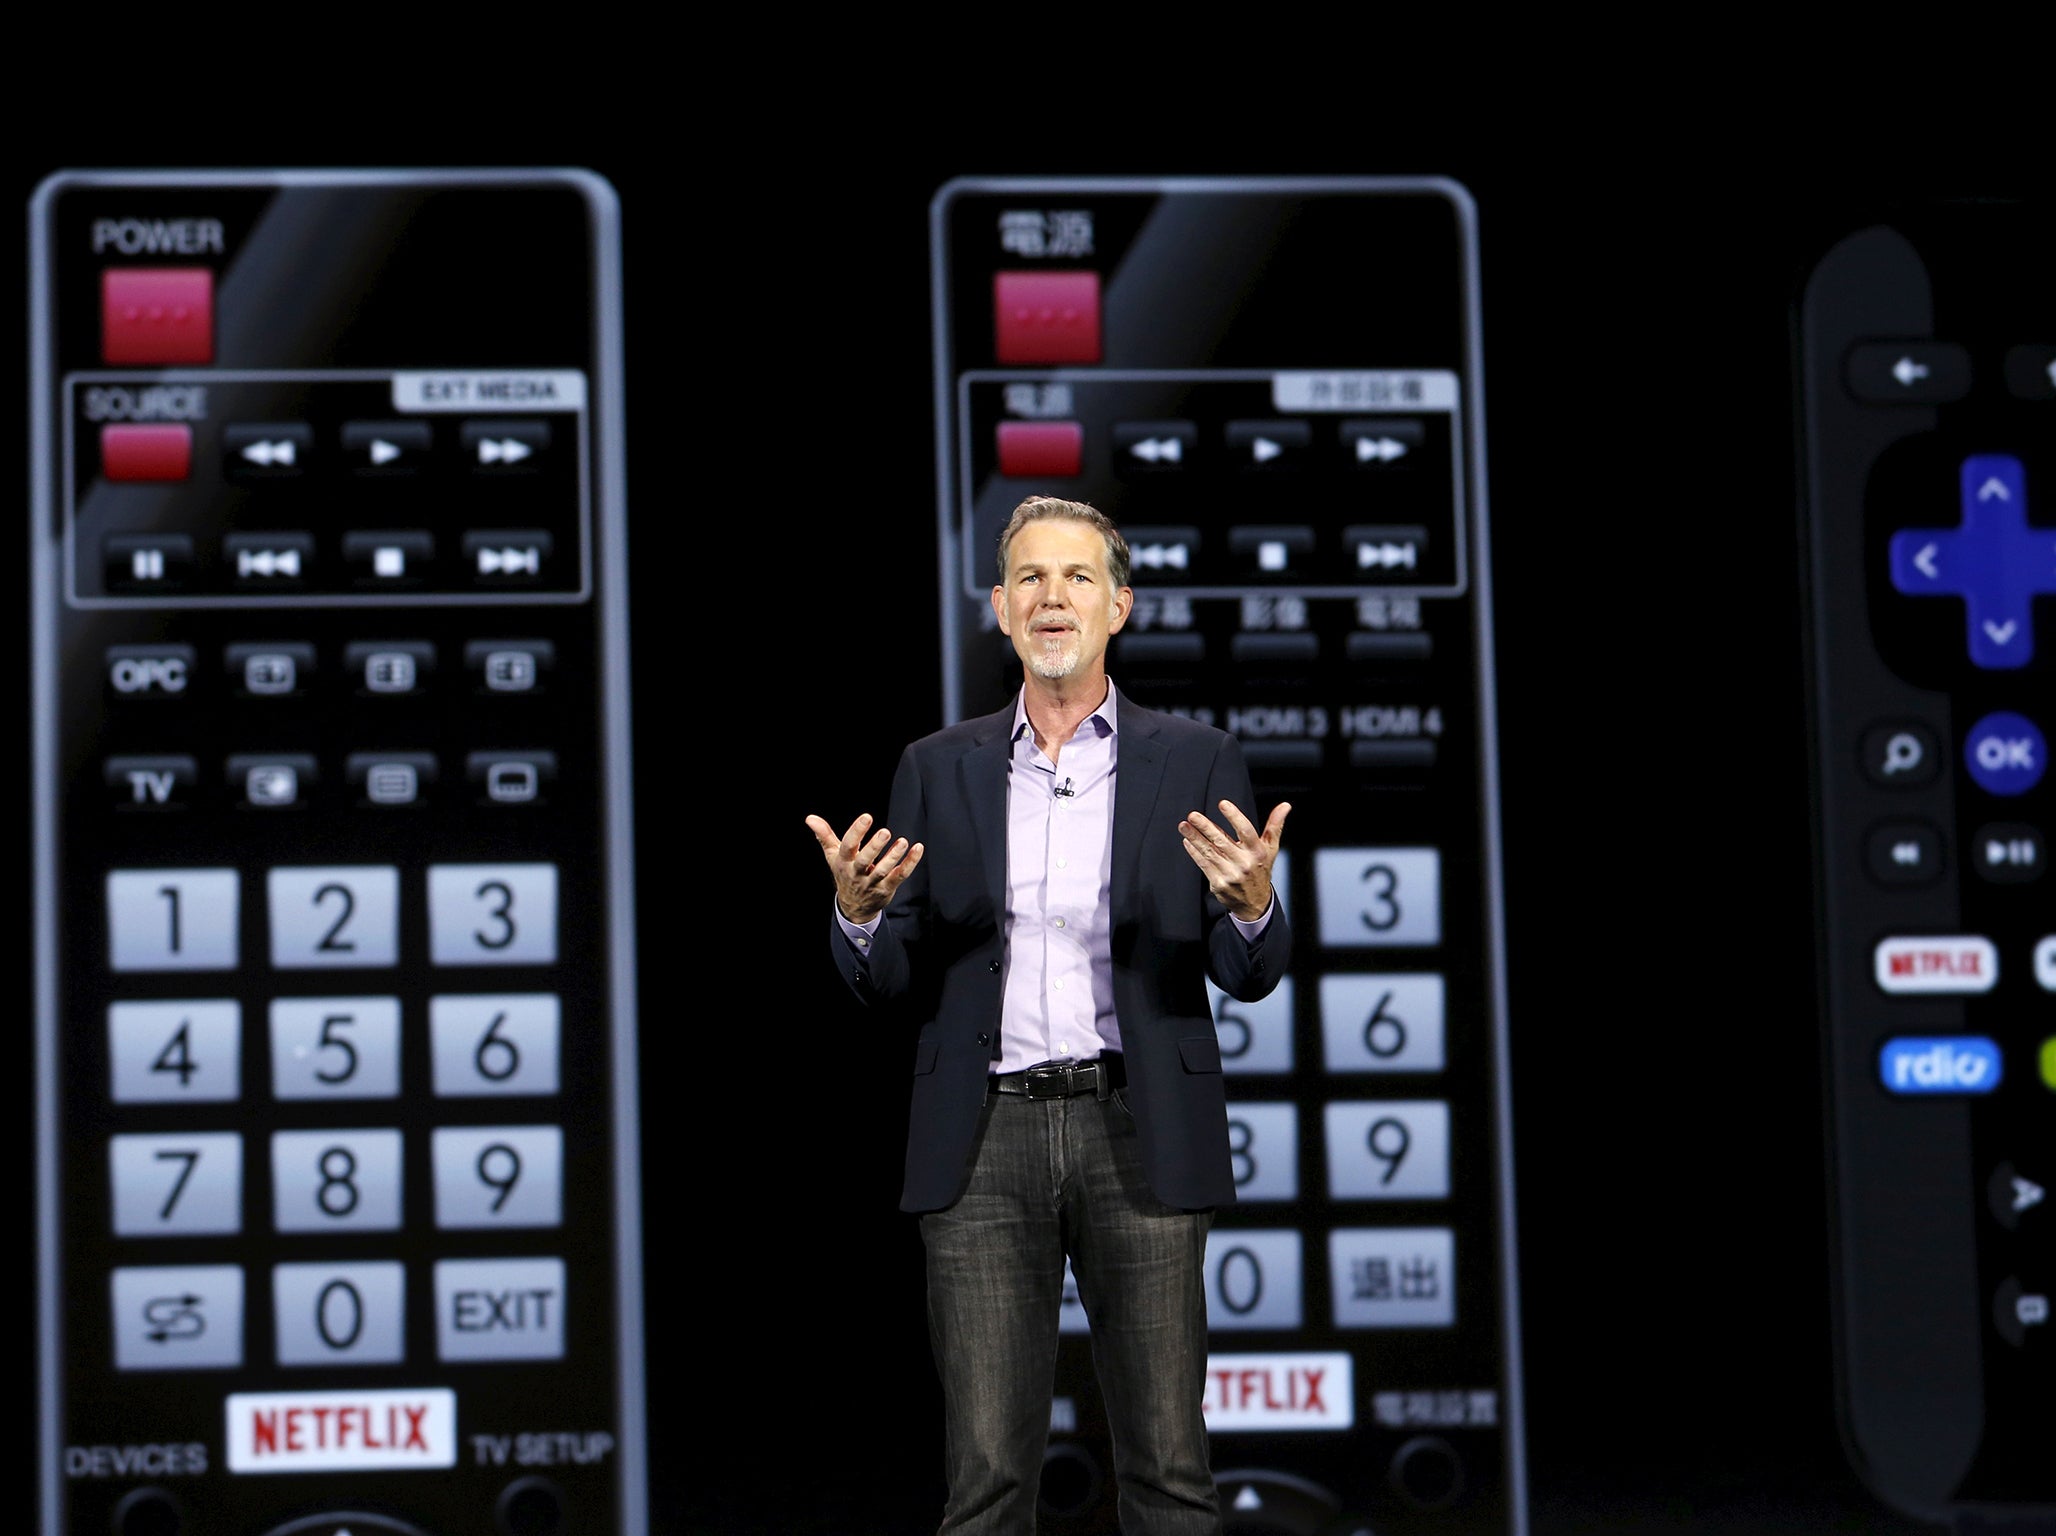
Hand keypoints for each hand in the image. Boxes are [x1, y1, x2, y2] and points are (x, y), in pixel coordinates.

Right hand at [805, 812, 924, 924]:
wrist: (854, 906)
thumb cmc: (844, 873)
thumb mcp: (833, 855)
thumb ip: (824, 835)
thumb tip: (809, 818)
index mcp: (843, 862)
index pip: (847, 846)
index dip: (856, 831)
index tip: (867, 817)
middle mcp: (856, 873)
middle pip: (864, 861)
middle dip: (874, 847)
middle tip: (885, 831)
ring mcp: (872, 883)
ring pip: (883, 870)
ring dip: (893, 856)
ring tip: (903, 842)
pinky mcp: (886, 889)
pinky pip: (899, 876)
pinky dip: (909, 863)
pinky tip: (918, 849)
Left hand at [1178, 800, 1290, 921]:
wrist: (1254, 904)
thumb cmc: (1260, 870)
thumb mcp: (1271, 849)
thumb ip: (1275, 826)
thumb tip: (1285, 806)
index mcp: (1257, 852)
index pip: (1246, 831)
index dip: (1234, 817)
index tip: (1223, 804)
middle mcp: (1244, 863)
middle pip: (1222, 841)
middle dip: (1205, 827)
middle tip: (1193, 815)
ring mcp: (1230, 874)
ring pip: (1209, 852)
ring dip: (1194, 838)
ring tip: (1184, 825)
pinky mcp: (1218, 883)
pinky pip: (1204, 864)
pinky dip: (1194, 852)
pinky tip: (1187, 841)